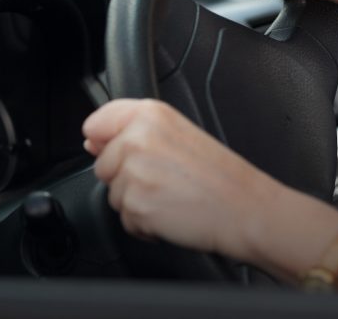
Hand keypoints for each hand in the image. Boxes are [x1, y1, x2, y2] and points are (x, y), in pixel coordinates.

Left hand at [82, 99, 285, 261]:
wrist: (246, 209)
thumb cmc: (221, 177)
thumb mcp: (179, 135)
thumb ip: (132, 131)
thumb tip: (92, 142)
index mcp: (150, 114)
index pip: (96, 123)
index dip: (105, 142)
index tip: (130, 153)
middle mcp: (137, 138)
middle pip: (102, 165)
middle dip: (127, 178)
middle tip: (167, 179)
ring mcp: (134, 172)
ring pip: (113, 194)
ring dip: (137, 203)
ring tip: (172, 196)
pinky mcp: (135, 205)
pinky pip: (125, 220)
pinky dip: (145, 224)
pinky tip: (172, 213)